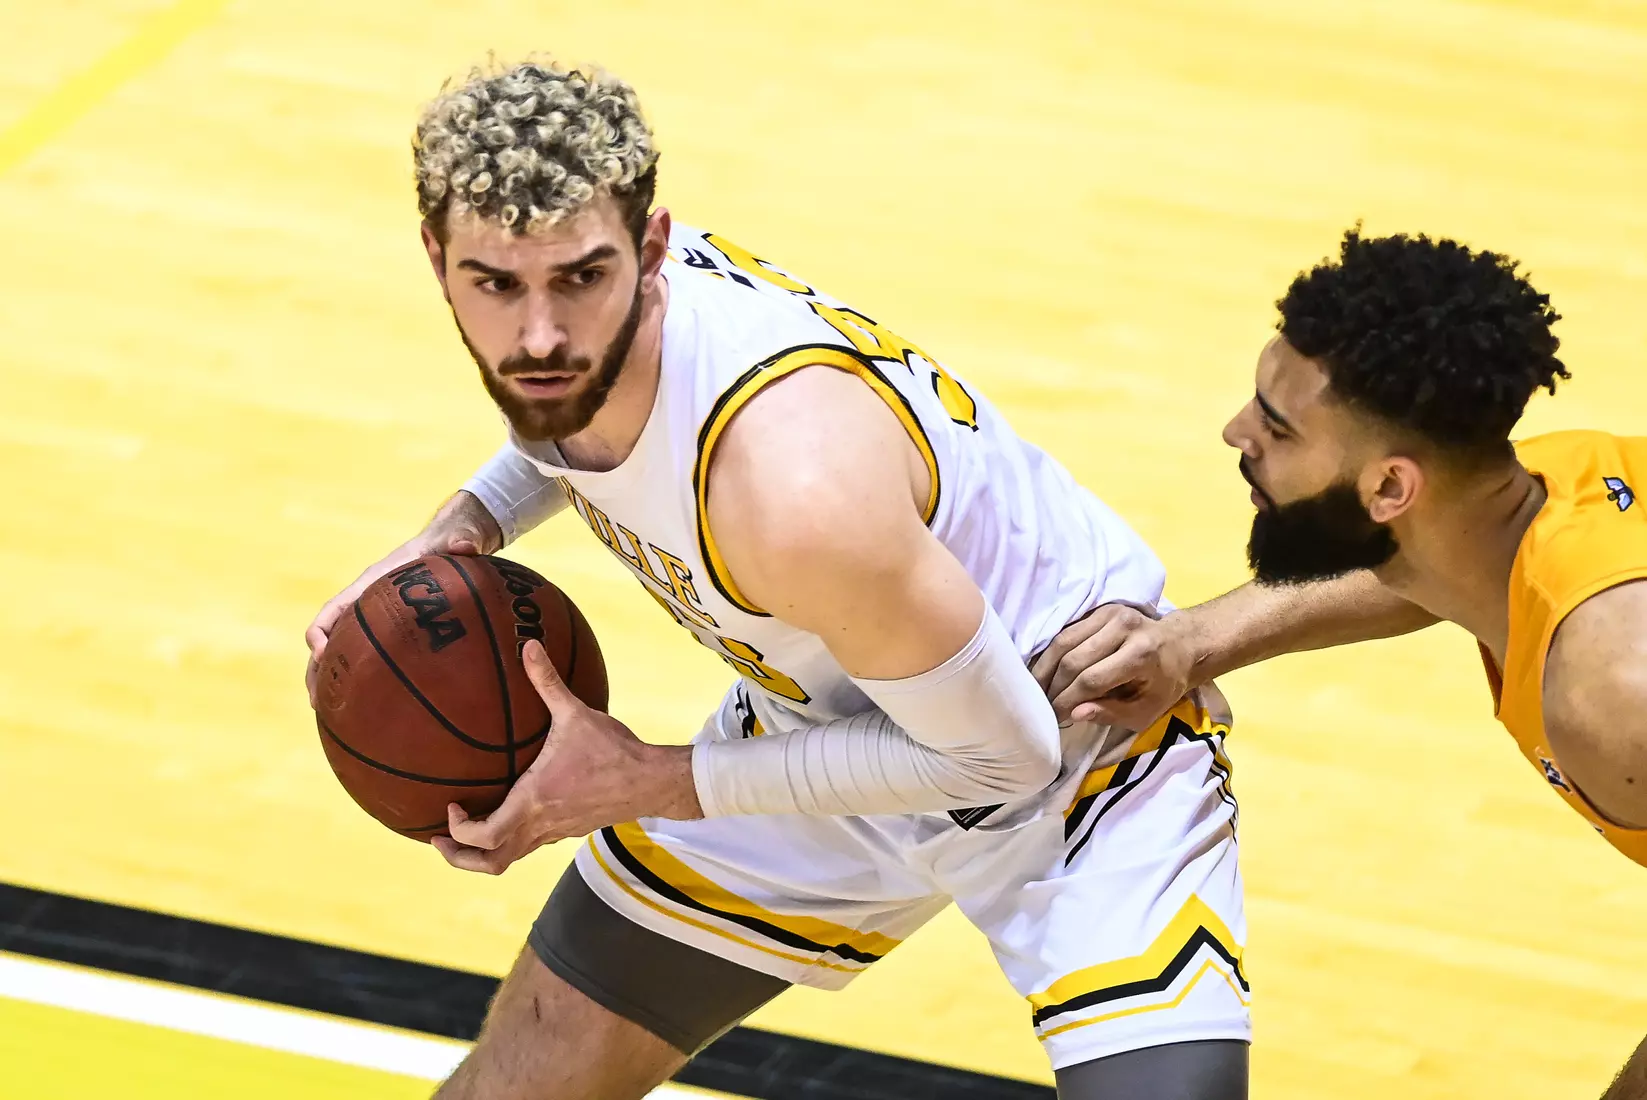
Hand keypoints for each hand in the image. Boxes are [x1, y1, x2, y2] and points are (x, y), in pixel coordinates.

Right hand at [304, 492, 501, 705]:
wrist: (452, 542)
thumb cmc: (448, 543)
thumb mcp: (456, 539)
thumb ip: (460, 540)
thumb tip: (466, 544)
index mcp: (372, 584)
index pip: (333, 609)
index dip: (321, 632)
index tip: (321, 655)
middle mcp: (366, 605)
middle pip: (328, 640)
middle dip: (318, 671)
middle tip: (319, 703)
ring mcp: (376, 623)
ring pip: (345, 656)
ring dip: (335, 683)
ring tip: (334, 720)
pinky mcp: (392, 637)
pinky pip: (372, 662)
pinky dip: (367, 686)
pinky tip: (376, 715)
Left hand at [432, 640, 701, 874]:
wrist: (652, 781)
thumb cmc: (613, 751)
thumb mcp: (576, 713)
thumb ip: (547, 682)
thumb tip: (528, 645)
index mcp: (534, 801)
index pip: (484, 836)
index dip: (458, 830)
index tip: (451, 805)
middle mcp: (541, 824)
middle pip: (491, 864)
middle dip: (460, 858)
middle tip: (440, 840)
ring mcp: (556, 833)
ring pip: (511, 860)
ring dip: (485, 853)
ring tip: (468, 833)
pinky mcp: (569, 831)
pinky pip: (532, 845)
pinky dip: (512, 838)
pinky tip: (513, 812)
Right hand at [1031, 604, 1200, 729]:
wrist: (1180, 644)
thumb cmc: (1164, 683)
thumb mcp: (1146, 710)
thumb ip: (1112, 714)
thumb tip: (1075, 714)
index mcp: (1141, 655)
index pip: (1092, 679)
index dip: (1068, 700)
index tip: (1055, 716)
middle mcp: (1124, 628)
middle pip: (1074, 659)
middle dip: (1054, 686)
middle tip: (1043, 705)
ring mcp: (1110, 613)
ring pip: (1064, 641)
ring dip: (1046, 667)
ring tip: (1037, 688)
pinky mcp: (1100, 608)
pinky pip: (1067, 631)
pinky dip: (1052, 652)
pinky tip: (1046, 670)